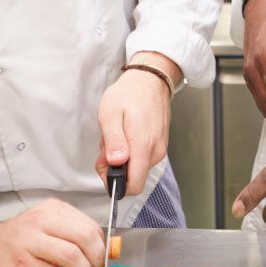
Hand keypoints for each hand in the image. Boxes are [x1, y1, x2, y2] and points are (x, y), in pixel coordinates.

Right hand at [0, 199, 101, 266]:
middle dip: (95, 264)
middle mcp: (40, 221)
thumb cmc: (17, 245)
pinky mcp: (19, 264)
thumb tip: (109, 253)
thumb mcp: (45, 230)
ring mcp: (28, 241)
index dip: (101, 250)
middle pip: (86, 240)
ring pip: (73, 258)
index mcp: (51, 210)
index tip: (96, 263)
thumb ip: (71, 236)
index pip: (91, 228)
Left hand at [96, 63, 172, 195]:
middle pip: (134, 178)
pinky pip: (143, 159)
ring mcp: (159, 149)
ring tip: (116, 136)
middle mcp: (155, 151)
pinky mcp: (160, 145)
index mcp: (142, 146)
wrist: (150, 81)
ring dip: (122, 159)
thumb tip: (116, 163)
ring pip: (137, 169)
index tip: (105, 166)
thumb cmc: (128, 95)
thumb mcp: (110, 115)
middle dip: (115, 169)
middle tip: (106, 146)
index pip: (133, 185)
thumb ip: (114, 142)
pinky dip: (130, 153)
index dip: (115, 183)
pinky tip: (126, 135)